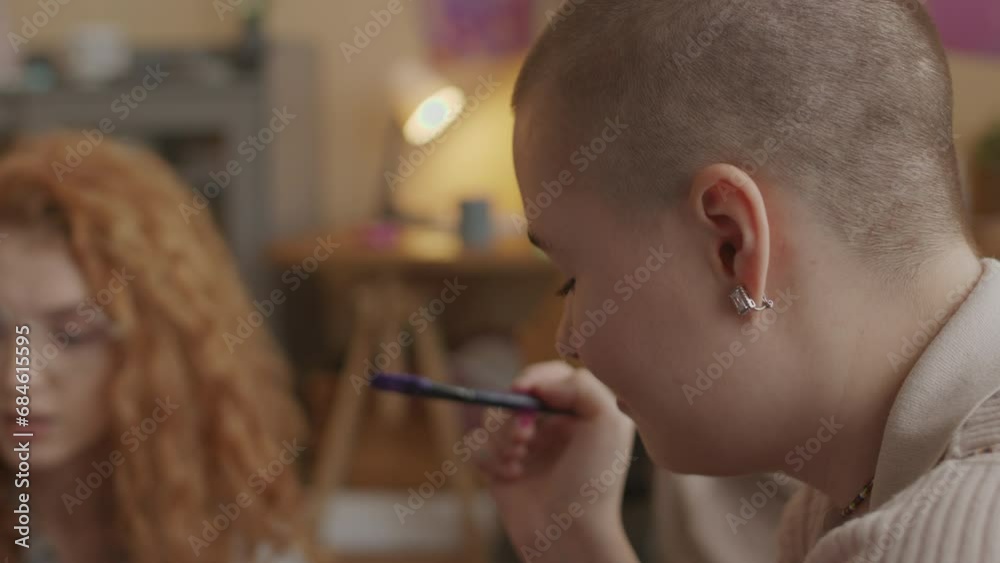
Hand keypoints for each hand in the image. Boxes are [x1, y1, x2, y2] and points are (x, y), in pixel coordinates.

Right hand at [477, 361, 636, 561]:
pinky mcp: (500, 466)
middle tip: (525, 437)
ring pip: (492, 419)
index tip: (524, 390)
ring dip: (501, 438)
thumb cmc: (592, 481)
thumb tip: (538, 384)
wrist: (567, 533)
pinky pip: (476, 445)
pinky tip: (511, 476)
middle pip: (515, 395)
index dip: (534, 377)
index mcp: (581, 412)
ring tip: (519, 461)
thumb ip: (581, 386)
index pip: (552, 375)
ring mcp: (526, 446)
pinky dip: (488, 458)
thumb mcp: (607, 422)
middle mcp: (553, 426)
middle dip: (514, 413)